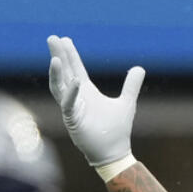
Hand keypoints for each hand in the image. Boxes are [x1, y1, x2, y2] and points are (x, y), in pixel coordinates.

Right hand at [47, 35, 144, 166]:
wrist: (114, 153)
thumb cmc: (117, 130)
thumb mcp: (127, 103)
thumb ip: (131, 85)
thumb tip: (140, 68)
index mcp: (87, 92)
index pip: (76, 69)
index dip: (71, 54)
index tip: (65, 39)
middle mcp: (77, 97)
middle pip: (64, 72)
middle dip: (59, 55)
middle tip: (52, 38)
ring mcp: (72, 108)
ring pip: (59, 87)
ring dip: (57, 72)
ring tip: (55, 58)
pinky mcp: (73, 120)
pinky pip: (69, 105)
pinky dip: (72, 94)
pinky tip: (75, 82)